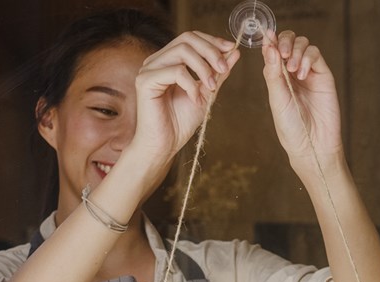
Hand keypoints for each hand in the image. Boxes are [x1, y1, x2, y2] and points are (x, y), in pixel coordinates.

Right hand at [131, 31, 240, 164]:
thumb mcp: (206, 93)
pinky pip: (175, 71)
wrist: (164, 145)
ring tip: (212, 87)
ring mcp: (149, 69)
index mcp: (168, 60)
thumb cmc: (180, 122)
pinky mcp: (145, 81)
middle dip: (211, 51)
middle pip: (187, 38)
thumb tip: (234, 51)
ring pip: (182, 51)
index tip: (230, 49)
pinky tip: (195, 99)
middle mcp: (156, 61)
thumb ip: (218, 72)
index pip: (190, 37)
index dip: (212, 41)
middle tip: (224, 70)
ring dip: (203, 68)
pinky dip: (191, 84)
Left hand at [261, 30, 343, 169]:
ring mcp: (308, 72)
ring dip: (295, 50)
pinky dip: (307, 58)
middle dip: (284, 41)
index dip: (270, 40)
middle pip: (289, 41)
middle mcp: (292, 72)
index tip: (267, 37)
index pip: (273, 49)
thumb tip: (267, 46)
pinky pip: (316, 55)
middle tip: (282, 53)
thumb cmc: (290, 126)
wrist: (312, 144)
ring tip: (292, 69)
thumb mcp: (277, 99)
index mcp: (277, 76)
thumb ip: (272, 73)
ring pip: (303, 44)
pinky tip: (301, 74)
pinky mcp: (323, 75)